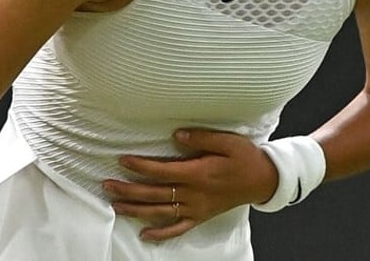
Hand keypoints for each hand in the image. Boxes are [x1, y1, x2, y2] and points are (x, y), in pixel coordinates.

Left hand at [102, 129, 278, 241]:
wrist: (262, 180)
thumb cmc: (245, 158)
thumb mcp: (228, 141)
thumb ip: (201, 138)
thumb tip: (176, 135)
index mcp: (198, 173)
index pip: (162, 171)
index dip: (140, 166)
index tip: (122, 160)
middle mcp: (194, 194)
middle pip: (155, 193)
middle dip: (128, 189)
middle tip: (106, 184)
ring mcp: (196, 208)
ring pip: (160, 212)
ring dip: (136, 209)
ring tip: (115, 205)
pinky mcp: (201, 216)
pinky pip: (178, 229)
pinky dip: (160, 234)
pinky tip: (144, 234)